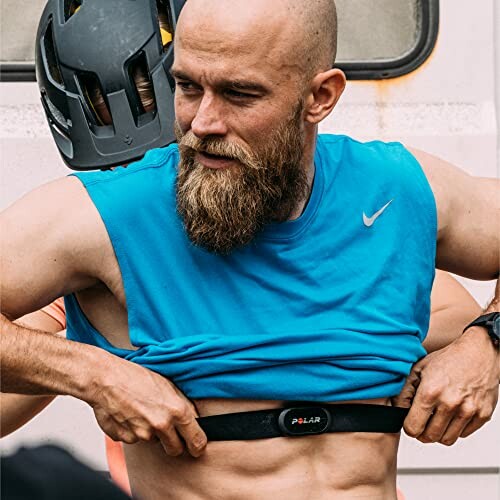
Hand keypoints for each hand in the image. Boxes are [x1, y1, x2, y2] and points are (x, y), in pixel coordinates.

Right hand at [86, 353, 207, 457]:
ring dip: (152, 432)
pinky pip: (135, 439)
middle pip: (176, 449)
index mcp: (177, 410)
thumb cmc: (135, 376)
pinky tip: (129, 413)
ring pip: (153, 442)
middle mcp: (161, 425)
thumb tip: (193, 419)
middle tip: (169, 430)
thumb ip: (182, 404)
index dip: (198, 446)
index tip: (197, 447)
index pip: (197, 440)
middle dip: (174, 443)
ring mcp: (142, 434)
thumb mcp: (168, 384)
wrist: (105, 378)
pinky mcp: (125, 438)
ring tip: (142, 410)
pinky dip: (134, 430)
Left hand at [392, 327, 498, 444]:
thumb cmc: (449, 359)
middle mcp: (450, 403)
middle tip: (422, 422)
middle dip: (422, 432)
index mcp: (430, 392)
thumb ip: (404, 391)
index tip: (410, 422)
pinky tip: (451, 415)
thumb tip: (396, 409)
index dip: (408, 426)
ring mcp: (468, 411)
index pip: (413, 427)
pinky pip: (463, 435)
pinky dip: (455, 429)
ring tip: (436, 419)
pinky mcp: (482, 415)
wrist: (479, 352)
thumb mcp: (418, 369)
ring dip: (439, 433)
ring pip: (447, 440)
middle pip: (429, 437)